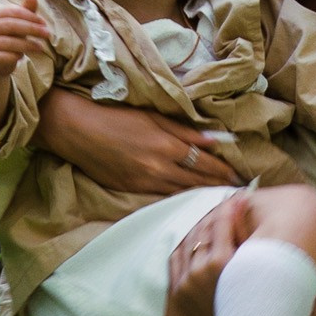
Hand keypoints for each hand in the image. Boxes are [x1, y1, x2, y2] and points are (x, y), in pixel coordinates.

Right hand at [0, 0, 55, 81]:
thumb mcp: (20, 23)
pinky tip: (22, 57)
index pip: (14, 11)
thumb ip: (26, 11)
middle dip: (32, 29)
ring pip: (8, 42)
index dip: (30, 16)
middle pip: (11, 25)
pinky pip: (3, 57)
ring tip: (40, 48)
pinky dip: (15, 56)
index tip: (44, 23)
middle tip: (47, 34)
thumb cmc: (11, 37)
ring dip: (27, 45)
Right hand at [35, 85, 240, 195]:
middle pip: (197, 182)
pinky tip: (189, 200)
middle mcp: (158, 169)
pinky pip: (162, 197)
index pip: (205, 163)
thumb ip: (184, 130)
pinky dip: (179, 198)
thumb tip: (214, 140)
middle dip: (218, 186)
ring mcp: (143, 183)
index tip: (240, 176)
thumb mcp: (152, 116)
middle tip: (237, 192)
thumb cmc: (114, 115)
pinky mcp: (130, 190)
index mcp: (166, 146)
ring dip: (202, 196)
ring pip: (181, 193)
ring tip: (219, 198)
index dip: (224, 171)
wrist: (75, 129)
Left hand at [165, 191, 257, 315]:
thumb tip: (243, 205)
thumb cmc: (254, 304)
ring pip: (189, 240)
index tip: (236, 197)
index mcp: (223, 263)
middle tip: (225, 205)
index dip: (229, 206)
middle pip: (203, 229)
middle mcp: (201, 269)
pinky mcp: (177, 288)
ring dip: (200, 226)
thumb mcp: (255, 270)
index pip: (221, 222)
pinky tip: (197, 238)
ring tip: (212, 220)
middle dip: (214, 214)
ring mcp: (186, 279)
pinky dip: (186, 244)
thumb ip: (248, 239)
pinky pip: (178, 256)